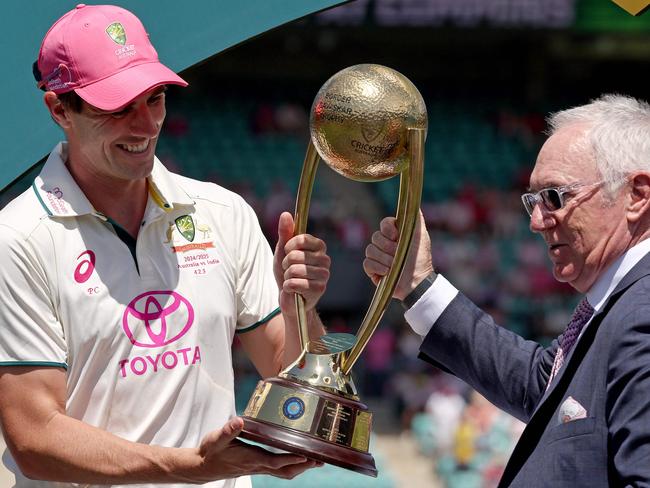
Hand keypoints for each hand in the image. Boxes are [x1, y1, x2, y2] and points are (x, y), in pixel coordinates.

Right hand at [196, 417, 320, 480]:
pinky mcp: (257, 466)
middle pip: (285, 470)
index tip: (306, 455)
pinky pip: (278, 469)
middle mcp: (257, 465)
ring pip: (283, 472)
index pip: (275, 461)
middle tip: (320, 459)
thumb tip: (238, 421)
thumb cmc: (210, 452)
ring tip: (316, 460)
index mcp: (250, 458)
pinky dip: (291, 465)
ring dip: (300, 467)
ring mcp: (258, 467)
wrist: (202, 466)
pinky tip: (297, 458)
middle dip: (303, 466)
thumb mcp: (216, 439)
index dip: (291, 459)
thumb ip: (228, 430)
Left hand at [273, 212, 330, 316]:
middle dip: (286, 264)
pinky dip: (287, 287)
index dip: (288, 246)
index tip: (287, 252)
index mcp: (319, 246)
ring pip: (294, 270)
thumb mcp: (283, 250)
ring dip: (286, 276)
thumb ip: (285, 232)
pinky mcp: (319, 289)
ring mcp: (324, 275)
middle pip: (295, 255)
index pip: (300, 238)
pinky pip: (294, 283)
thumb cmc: (287, 271)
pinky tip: (293, 290)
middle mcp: (325, 259)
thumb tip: (285, 214)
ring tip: (292, 280)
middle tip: (289, 270)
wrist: (290, 296)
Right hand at [363, 210, 433, 299]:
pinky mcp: (372, 270)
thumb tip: (413, 201)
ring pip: (370, 250)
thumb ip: (416, 218)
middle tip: (398, 254)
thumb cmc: (420, 258)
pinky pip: (367, 263)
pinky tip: (387, 272)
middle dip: (388, 247)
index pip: (384, 223)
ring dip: (385, 259)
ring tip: (395, 265)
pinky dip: (377, 268)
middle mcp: (384, 243)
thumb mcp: (420, 235)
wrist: (417, 281)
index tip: (396, 236)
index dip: (388, 229)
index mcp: (395, 234)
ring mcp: (377, 256)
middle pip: (375, 237)